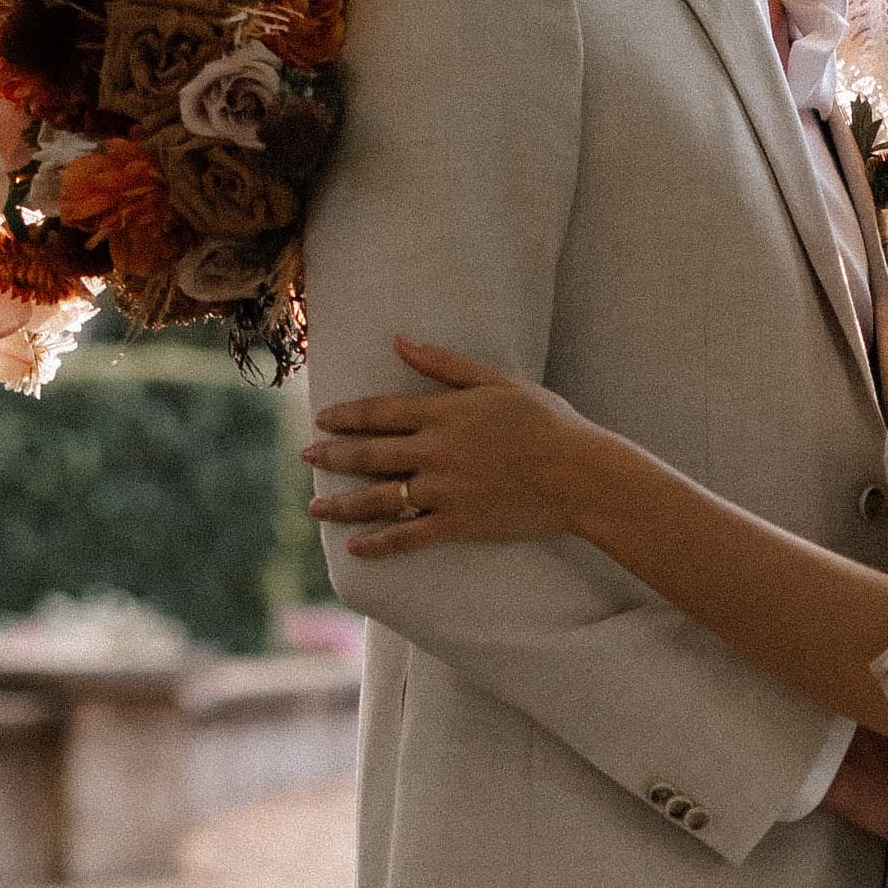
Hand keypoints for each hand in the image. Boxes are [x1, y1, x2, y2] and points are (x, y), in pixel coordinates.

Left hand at [307, 340, 592, 554]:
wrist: (580, 474)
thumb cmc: (546, 422)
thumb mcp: (497, 381)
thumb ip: (444, 364)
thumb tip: (400, 340)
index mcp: (443, 413)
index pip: (379, 413)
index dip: (346, 416)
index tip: (323, 418)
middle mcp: (435, 451)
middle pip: (369, 454)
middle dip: (332, 456)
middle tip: (306, 457)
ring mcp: (444, 490)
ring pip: (380, 498)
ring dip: (342, 504)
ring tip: (315, 508)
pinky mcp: (458, 523)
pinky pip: (408, 536)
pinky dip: (379, 544)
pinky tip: (355, 548)